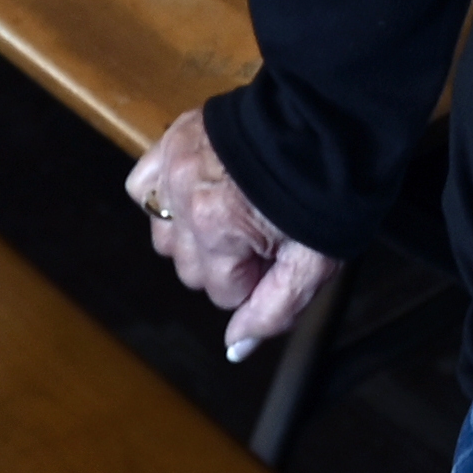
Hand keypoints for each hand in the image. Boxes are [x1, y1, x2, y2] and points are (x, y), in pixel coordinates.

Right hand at [124, 111, 341, 360]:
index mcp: (218, 229)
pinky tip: (198, 194)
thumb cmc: (328, 192)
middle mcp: (185, 200)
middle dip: (226, 261)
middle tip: (262, 231)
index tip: (279, 252)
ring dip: (194, 235)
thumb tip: (234, 350)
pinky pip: (143, 189)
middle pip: (191, 269)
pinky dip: (165, 198)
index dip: (257, 277)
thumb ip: (273, 310)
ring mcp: (172, 167)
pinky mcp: (169, 142)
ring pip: (165, 236)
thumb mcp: (314, 262)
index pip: (223, 293)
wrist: (329, 121)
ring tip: (234, 211)